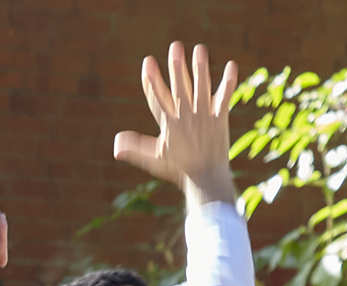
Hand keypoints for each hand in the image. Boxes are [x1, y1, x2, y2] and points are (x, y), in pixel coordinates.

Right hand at [113, 42, 240, 207]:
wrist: (206, 176)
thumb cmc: (178, 168)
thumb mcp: (154, 158)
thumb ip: (135, 148)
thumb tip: (115, 146)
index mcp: (169, 124)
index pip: (157, 98)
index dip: (151, 80)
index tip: (148, 62)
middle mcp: (186, 117)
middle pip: (180, 87)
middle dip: (176, 67)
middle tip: (175, 47)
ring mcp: (204, 116)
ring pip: (202, 88)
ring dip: (201, 68)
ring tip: (199, 49)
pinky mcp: (221, 118)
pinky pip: (225, 97)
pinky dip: (229, 82)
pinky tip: (230, 65)